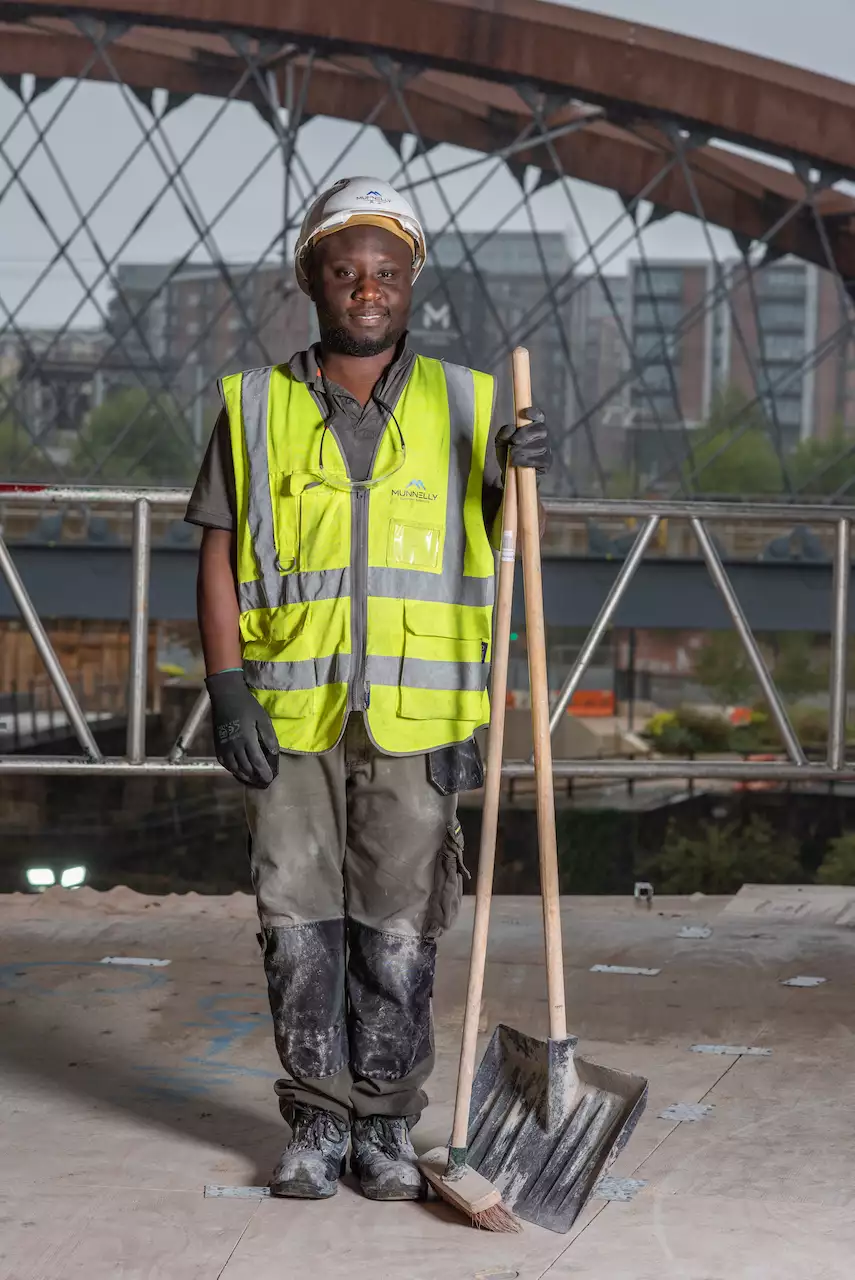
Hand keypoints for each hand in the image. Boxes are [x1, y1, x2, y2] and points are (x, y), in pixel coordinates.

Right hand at [205, 669, 279, 788]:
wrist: (226, 696)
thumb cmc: (247, 706)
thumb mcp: (262, 718)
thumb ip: (269, 737)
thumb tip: (274, 753)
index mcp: (247, 740)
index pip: (257, 762)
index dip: (264, 772)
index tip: (270, 778)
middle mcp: (234, 747)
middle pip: (246, 768)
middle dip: (255, 776)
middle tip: (263, 781)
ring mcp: (224, 747)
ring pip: (234, 768)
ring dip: (244, 775)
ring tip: (252, 779)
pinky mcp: (217, 745)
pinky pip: (224, 763)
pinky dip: (232, 769)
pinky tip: (238, 771)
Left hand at [495, 407, 551, 478]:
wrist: (509, 473)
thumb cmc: (507, 453)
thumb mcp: (501, 442)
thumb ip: (504, 433)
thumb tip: (511, 428)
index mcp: (533, 426)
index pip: (539, 416)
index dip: (534, 413)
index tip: (524, 413)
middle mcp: (543, 436)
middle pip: (541, 429)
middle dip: (527, 433)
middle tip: (515, 441)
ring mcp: (546, 449)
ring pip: (541, 446)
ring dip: (524, 450)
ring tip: (513, 455)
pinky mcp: (546, 463)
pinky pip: (541, 460)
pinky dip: (527, 461)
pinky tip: (518, 462)